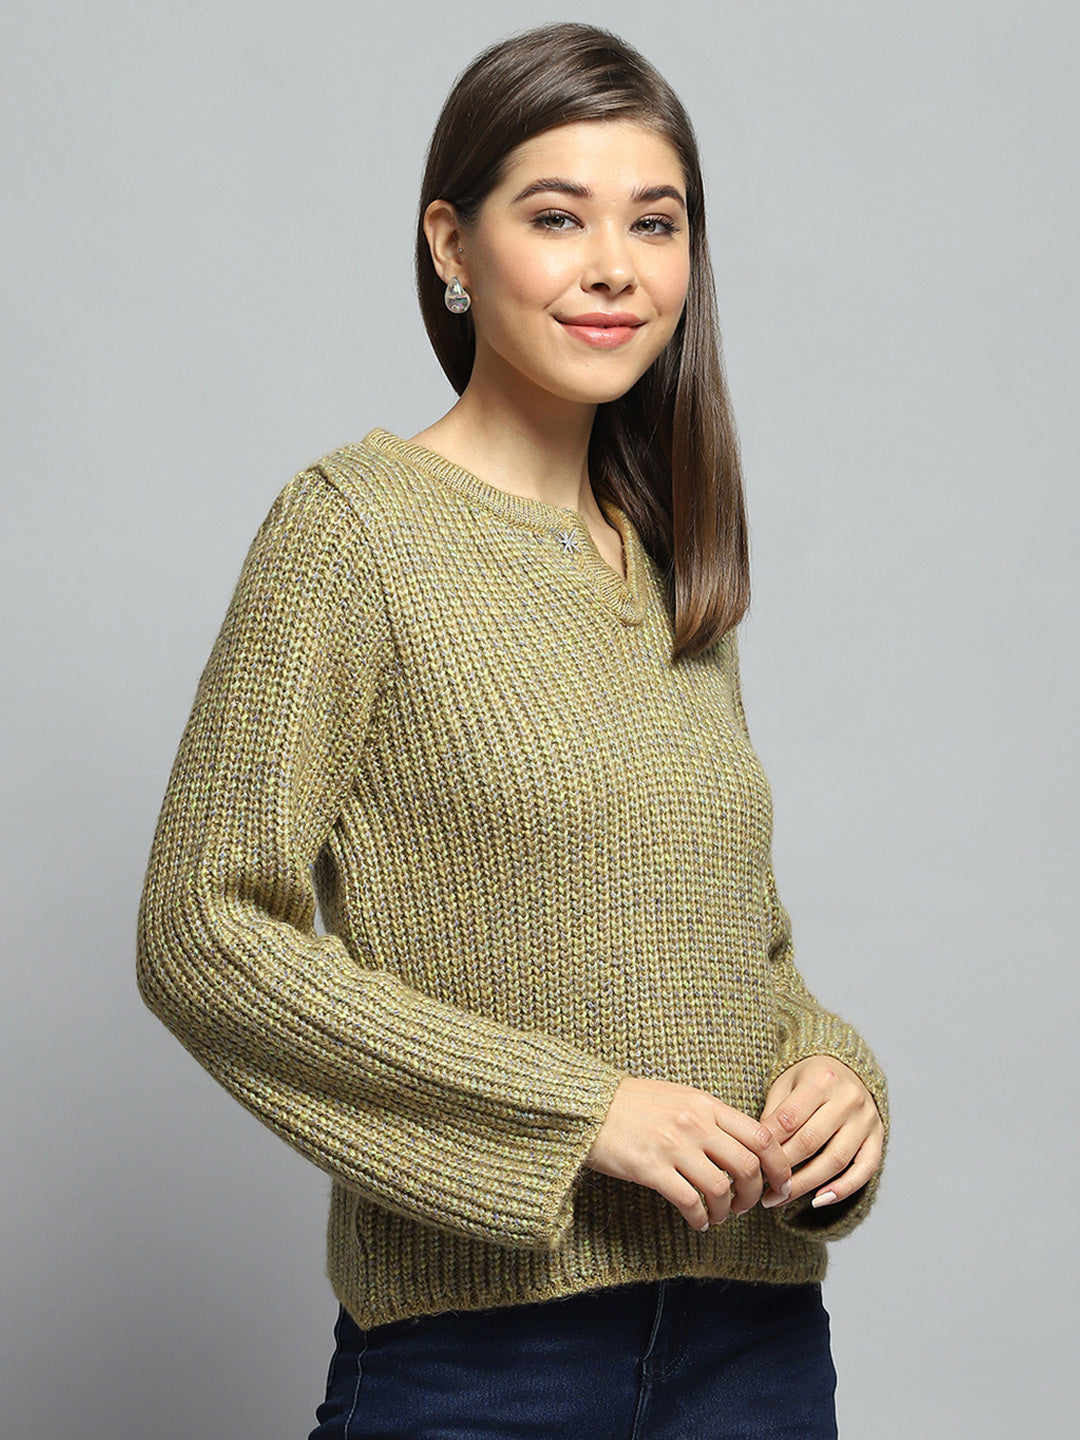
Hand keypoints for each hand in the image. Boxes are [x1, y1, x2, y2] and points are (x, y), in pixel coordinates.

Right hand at [584, 1075, 792, 1231]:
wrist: (588, 1105)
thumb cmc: (633, 1103)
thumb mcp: (679, 1097)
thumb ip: (710, 1117)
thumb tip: (741, 1145)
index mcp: (705, 1104)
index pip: (761, 1135)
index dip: (779, 1165)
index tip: (780, 1184)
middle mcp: (694, 1122)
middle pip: (748, 1166)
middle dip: (754, 1194)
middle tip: (748, 1205)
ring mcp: (673, 1146)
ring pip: (721, 1189)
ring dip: (726, 1211)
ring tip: (718, 1216)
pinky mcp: (651, 1169)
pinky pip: (690, 1203)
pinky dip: (700, 1219)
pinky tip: (697, 1222)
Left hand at [757, 1056, 883, 1209]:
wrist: (846, 1067)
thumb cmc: (809, 1078)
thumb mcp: (785, 1083)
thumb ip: (773, 1113)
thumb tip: (759, 1154)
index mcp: (821, 1079)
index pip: (789, 1120)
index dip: (768, 1147)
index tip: (752, 1166)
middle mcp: (848, 1097)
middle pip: (810, 1143)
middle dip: (783, 1170)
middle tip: (762, 1190)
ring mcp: (866, 1119)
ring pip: (836, 1160)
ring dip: (806, 1186)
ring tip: (781, 1198)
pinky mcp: (878, 1136)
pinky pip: (865, 1169)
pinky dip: (843, 1189)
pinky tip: (818, 1200)